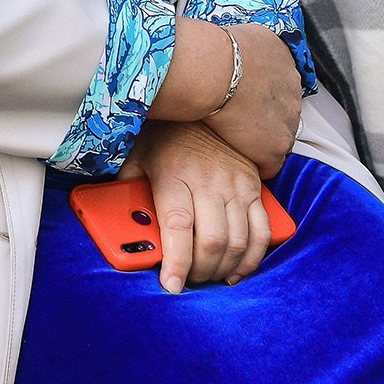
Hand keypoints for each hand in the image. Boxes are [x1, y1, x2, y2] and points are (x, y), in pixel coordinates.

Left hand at [124, 120, 272, 292]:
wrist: (205, 98)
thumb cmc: (164, 134)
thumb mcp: (135, 157)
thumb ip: (127, 191)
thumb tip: (120, 228)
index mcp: (175, 175)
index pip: (178, 227)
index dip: (176, 262)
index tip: (171, 285)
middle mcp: (209, 181)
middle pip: (212, 241)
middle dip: (199, 271)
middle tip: (187, 280)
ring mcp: (236, 184)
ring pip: (238, 241)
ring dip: (223, 269)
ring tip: (207, 276)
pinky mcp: (254, 187)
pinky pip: (262, 230)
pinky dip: (252, 257)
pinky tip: (236, 269)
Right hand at [197, 24, 302, 175]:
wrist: (211, 71)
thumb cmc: (212, 53)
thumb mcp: (239, 35)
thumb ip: (247, 47)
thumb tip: (236, 51)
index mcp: (284, 60)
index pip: (279, 83)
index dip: (260, 94)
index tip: (246, 98)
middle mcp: (293, 89)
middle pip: (283, 110)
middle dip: (264, 116)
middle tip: (239, 119)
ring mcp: (288, 120)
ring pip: (278, 137)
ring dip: (261, 139)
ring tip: (236, 140)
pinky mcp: (276, 146)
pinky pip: (270, 164)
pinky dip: (258, 164)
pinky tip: (239, 158)